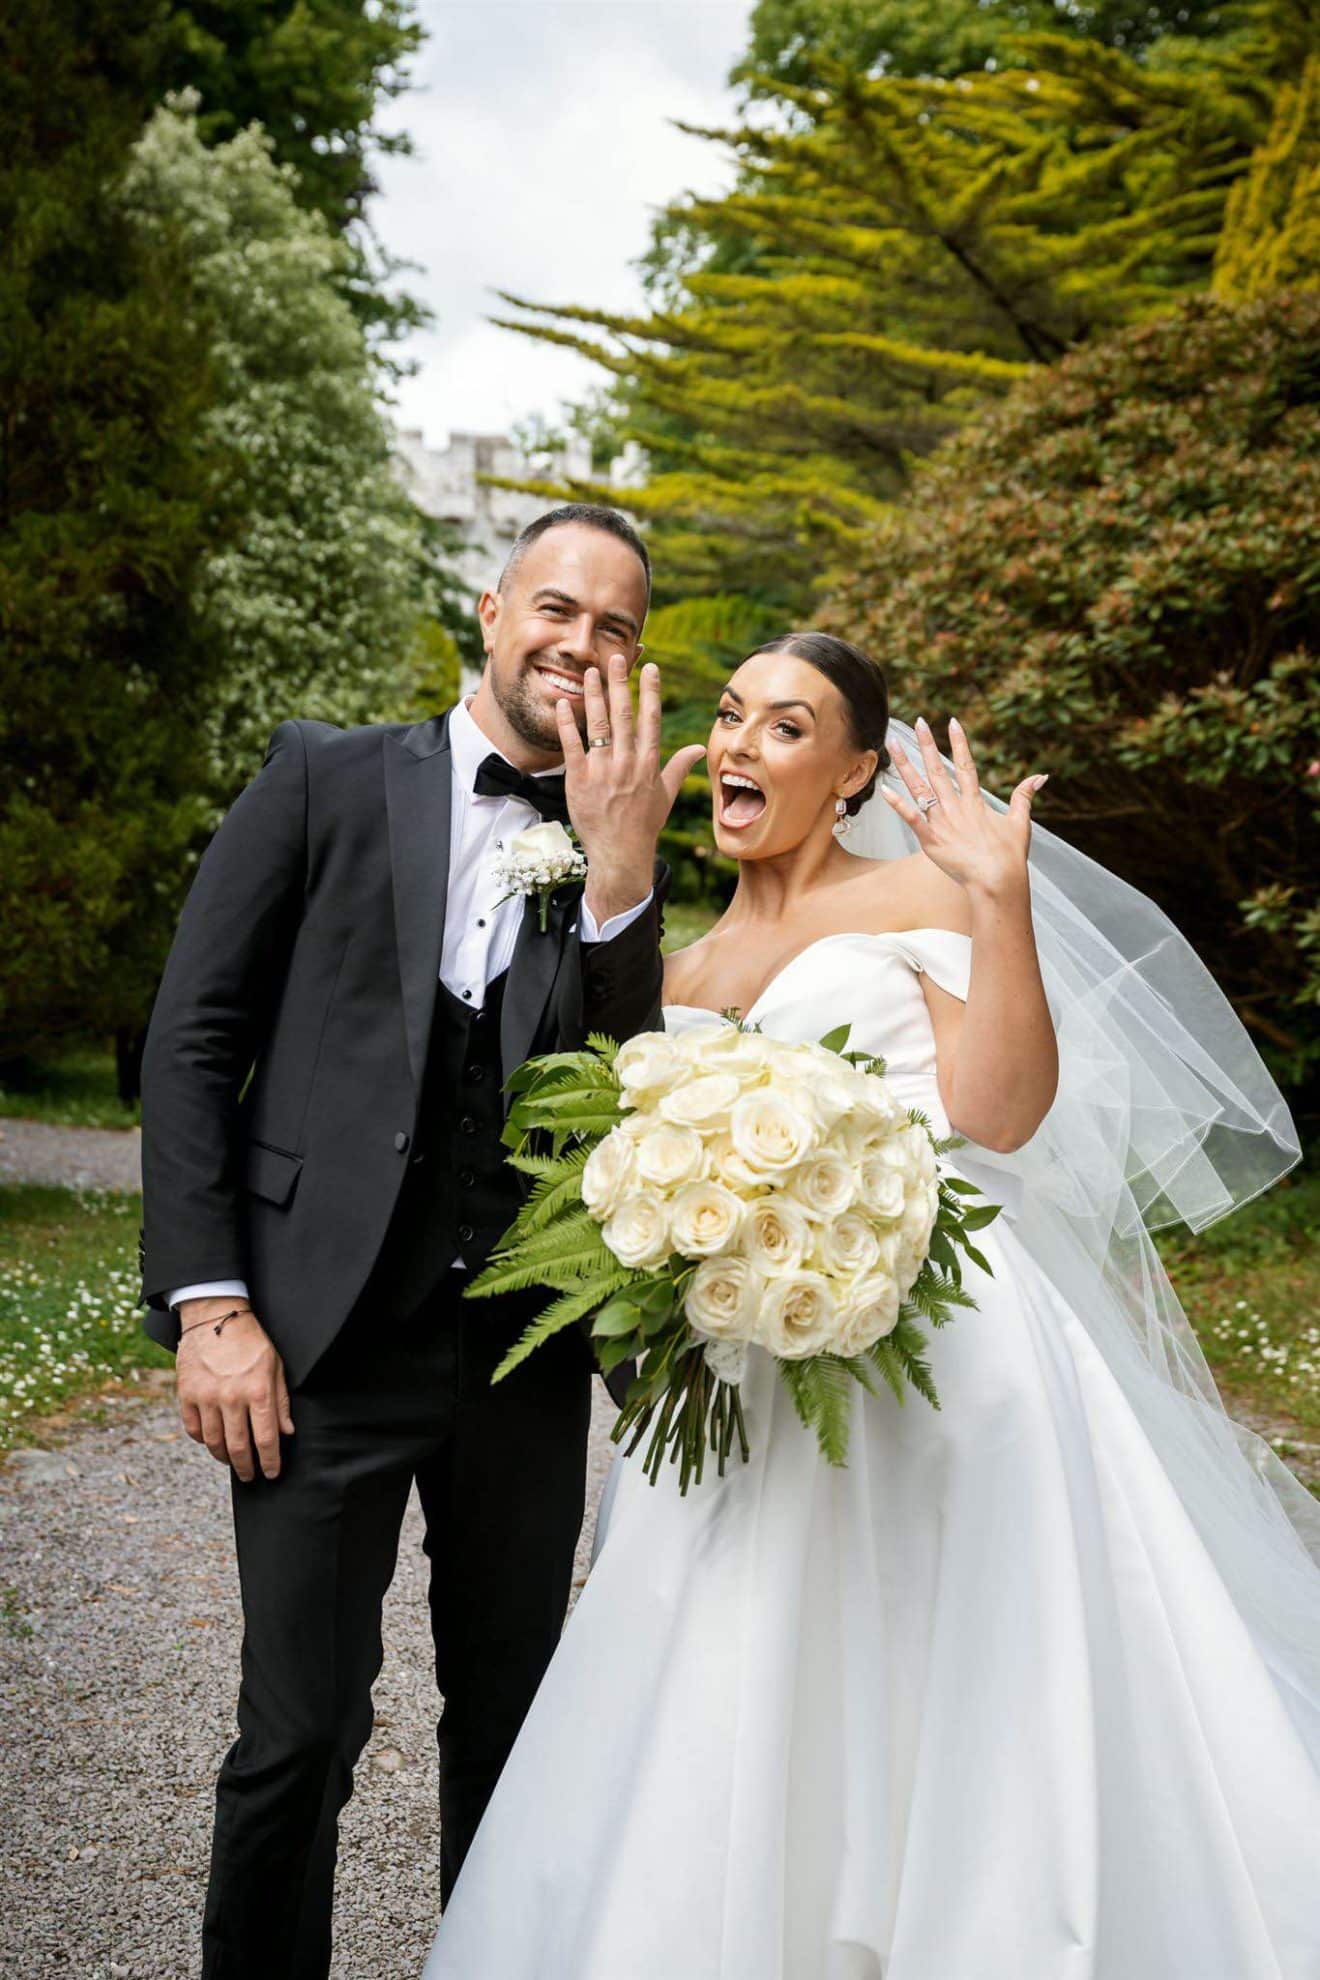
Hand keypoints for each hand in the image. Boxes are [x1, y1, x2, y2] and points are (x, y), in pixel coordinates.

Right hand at [176, 1299, 293, 1482]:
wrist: (215, 1315)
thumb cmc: (251, 1340)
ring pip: (214, 1443)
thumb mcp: (275, 1365)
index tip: (272, 1473)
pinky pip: (194, 1429)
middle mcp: (231, 1397)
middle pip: (238, 1447)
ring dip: (224, 1458)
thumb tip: (287, 1432)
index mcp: (258, 1390)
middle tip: (250, 1476)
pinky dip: (203, 1440)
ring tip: (232, 1461)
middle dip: (246, 1467)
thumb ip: (281, 1401)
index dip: (270, 1461)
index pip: (266, 1439)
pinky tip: (212, 1441)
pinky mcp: (186, 1394)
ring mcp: (206, 1397)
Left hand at [556, 655, 704, 923]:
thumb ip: (680, 766)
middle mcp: (627, 763)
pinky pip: (572, 746)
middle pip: (623, 715)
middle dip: (620, 683)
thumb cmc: (644, 824)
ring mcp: (602, 771)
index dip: (650, 691)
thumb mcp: (666, 795)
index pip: (651, 719)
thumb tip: (700, 749)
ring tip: (588, 672)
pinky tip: (564, 703)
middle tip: (615, 657)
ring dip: (593, 696)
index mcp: (649, 763)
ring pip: (598, 726)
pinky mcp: (579, 780)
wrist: (620, 853)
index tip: (650, 668)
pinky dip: (567, 724)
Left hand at [882, 715, 1047, 896]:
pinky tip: (885, 789)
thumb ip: (1025, 796)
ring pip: (920, 788)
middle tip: (918, 722)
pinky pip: (911, 818)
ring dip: (905, 765)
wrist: (997, 880)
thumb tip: (1041, 776)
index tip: (952, 722)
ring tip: (892, 744)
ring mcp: (941, 822)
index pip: (966, 765)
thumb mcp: (1020, 822)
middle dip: (927, 744)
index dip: (959, 742)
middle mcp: (956, 807)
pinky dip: (898, 804)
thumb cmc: (1010, 855)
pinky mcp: (930, 840)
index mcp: (975, 802)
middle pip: (938, 770)